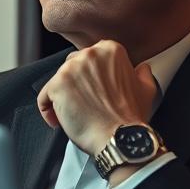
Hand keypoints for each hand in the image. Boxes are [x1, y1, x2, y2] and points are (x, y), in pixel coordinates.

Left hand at [37, 40, 157, 155]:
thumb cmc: (131, 118)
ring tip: (73, 116)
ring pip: (57, 81)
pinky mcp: (56, 85)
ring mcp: (71, 68)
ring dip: (62, 98)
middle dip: (74, 86)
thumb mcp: (146, 89)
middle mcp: (89, 54)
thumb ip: (141, 73)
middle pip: (71, 67)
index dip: (89, 79)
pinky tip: (60, 121)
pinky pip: (44, 98)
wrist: (120, 138)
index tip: (93, 93)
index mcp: (110, 50)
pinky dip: (48, 111)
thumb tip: (141, 69)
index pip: (89, 59)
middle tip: (83, 105)